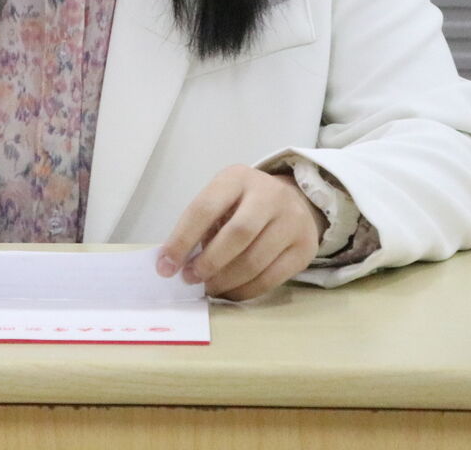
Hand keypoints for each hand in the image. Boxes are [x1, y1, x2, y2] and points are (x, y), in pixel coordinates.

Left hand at [156, 164, 327, 300]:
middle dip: (209, 262)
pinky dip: (245, 291)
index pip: (204, 209)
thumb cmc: (244, 205)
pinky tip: (230, 292)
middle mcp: (269, 195)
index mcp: (237, 178)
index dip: (181, 240)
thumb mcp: (222, 201)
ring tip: (209, 288)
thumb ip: (202, 226)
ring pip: (255, 261)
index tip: (165, 266)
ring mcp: (292, 221)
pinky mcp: (305, 248)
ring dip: (225, 281)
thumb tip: (176, 264)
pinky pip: (271, 278)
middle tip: (190, 279)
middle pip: (237, 234)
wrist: (294, 201)